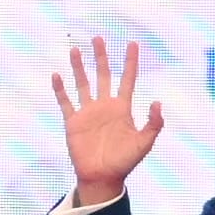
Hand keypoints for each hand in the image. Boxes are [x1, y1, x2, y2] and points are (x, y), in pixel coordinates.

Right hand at [53, 35, 167, 204]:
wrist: (102, 176)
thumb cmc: (125, 161)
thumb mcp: (144, 143)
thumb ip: (153, 123)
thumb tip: (158, 102)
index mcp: (122, 108)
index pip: (127, 80)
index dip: (130, 62)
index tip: (132, 44)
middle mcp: (104, 106)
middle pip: (102, 75)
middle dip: (101, 57)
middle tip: (97, 38)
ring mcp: (87, 112)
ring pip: (82, 84)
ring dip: (78, 67)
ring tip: (75, 50)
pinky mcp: (73, 121)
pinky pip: (65, 102)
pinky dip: (60, 89)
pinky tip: (56, 76)